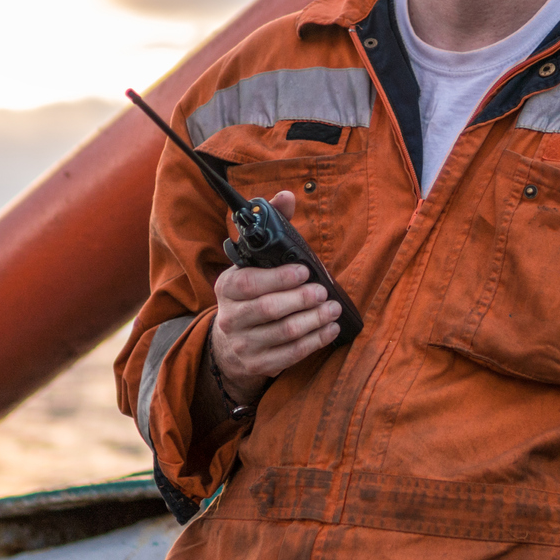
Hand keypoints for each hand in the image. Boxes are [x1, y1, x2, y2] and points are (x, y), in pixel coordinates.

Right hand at [210, 191, 341, 404]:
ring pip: (283, 333)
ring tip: (333, 309)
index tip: (305, 270)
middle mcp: (230, 317)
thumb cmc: (252, 292)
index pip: (248, 284)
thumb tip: (286, 195)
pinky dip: (314, 341)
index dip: (278, 278)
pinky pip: (291, 355)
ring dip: (314, 320)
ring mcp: (243, 344)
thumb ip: (272, 226)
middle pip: (268, 310)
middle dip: (301, 300)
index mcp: (226, 287)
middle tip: (324, 292)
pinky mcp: (258, 365)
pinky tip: (330, 329)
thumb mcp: (254, 261)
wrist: (231, 344)